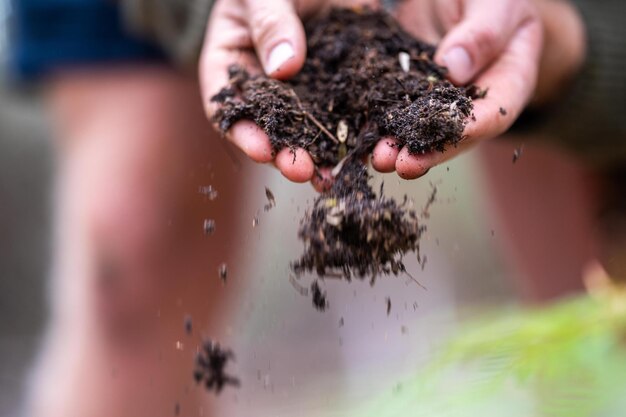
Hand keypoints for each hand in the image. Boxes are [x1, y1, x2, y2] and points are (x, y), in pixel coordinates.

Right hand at [200, 0, 376, 185]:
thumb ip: (270, 22)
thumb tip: (285, 68)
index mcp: (232, 62)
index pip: (227, 105)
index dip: (242, 132)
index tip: (263, 150)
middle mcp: (265, 84)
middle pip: (269, 127)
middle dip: (284, 153)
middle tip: (300, 171)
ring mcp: (303, 87)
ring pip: (307, 128)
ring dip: (318, 155)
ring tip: (330, 176)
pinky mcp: (337, 83)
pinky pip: (345, 111)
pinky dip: (353, 133)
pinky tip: (363, 150)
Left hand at [371, 0, 543, 178]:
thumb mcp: (493, 3)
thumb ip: (482, 34)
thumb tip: (454, 69)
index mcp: (508, 80)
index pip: (494, 113)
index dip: (471, 128)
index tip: (449, 137)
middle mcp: (472, 98)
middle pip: (453, 134)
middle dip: (428, 151)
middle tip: (404, 165)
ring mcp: (438, 97)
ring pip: (419, 129)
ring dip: (398, 146)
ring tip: (379, 159)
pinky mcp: (408, 88)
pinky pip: (393, 109)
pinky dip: (377, 124)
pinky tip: (361, 137)